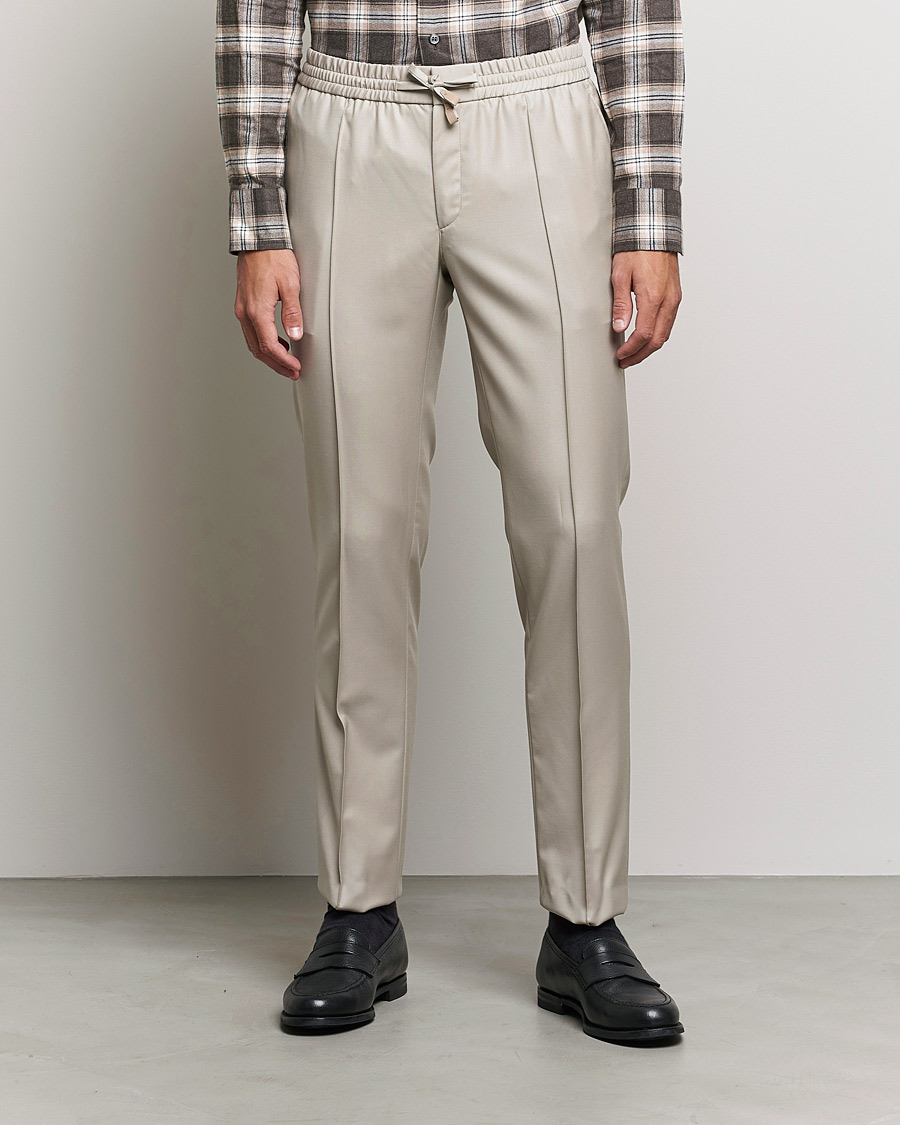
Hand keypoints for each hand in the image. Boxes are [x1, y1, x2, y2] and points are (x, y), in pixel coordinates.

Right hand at [234, 249, 302, 379]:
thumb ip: (293, 312)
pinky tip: (278, 342)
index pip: (269, 346)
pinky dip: (263, 342)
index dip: (283, 361)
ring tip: (287, 362)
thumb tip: (296, 335)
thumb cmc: (274, 257)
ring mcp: (242, 308)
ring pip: (253, 342)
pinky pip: (251, 331)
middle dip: (276, 364)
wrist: (258, 239)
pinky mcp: (243, 304)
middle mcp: (245, 312)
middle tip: (292, 372)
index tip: (296, 368)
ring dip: (269, 355)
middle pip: (258, 349)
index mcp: (257, 310)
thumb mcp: (290, 284)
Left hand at [611, 250, 681, 368]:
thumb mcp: (620, 275)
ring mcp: (674, 299)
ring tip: (633, 354)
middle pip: (657, 340)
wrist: (654, 231)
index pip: (643, 334)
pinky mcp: (675, 296)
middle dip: (640, 355)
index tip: (620, 355)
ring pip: (665, 333)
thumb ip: (621, 304)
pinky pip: (668, 323)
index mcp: (653, 297)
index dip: (631, 349)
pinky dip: (657, 335)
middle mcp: (668, 300)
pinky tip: (646, 338)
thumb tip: (619, 327)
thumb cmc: (636, 250)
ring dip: (649, 348)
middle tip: (625, 361)